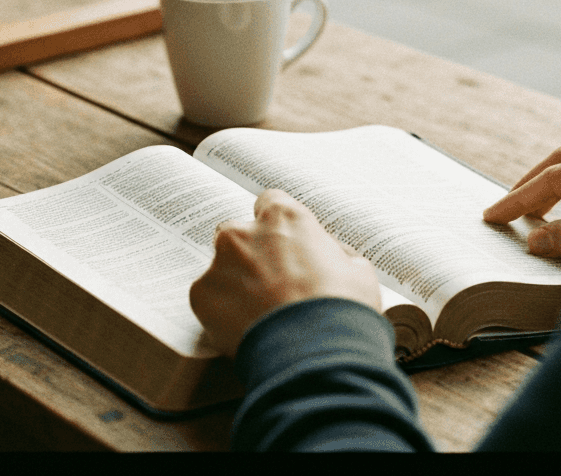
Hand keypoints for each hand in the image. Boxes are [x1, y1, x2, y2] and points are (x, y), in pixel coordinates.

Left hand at [189, 188, 380, 355]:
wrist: (316, 356)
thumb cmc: (343, 311)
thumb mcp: (358, 271)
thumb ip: (334, 253)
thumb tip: (327, 256)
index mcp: (285, 218)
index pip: (270, 203)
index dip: (277, 227)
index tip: (283, 244)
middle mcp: (246, 232)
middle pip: (239, 235)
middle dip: (251, 255)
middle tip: (272, 285)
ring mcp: (219, 263)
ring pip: (222, 268)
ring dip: (235, 284)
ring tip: (259, 315)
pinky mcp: (201, 295)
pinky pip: (209, 298)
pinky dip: (222, 312)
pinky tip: (245, 330)